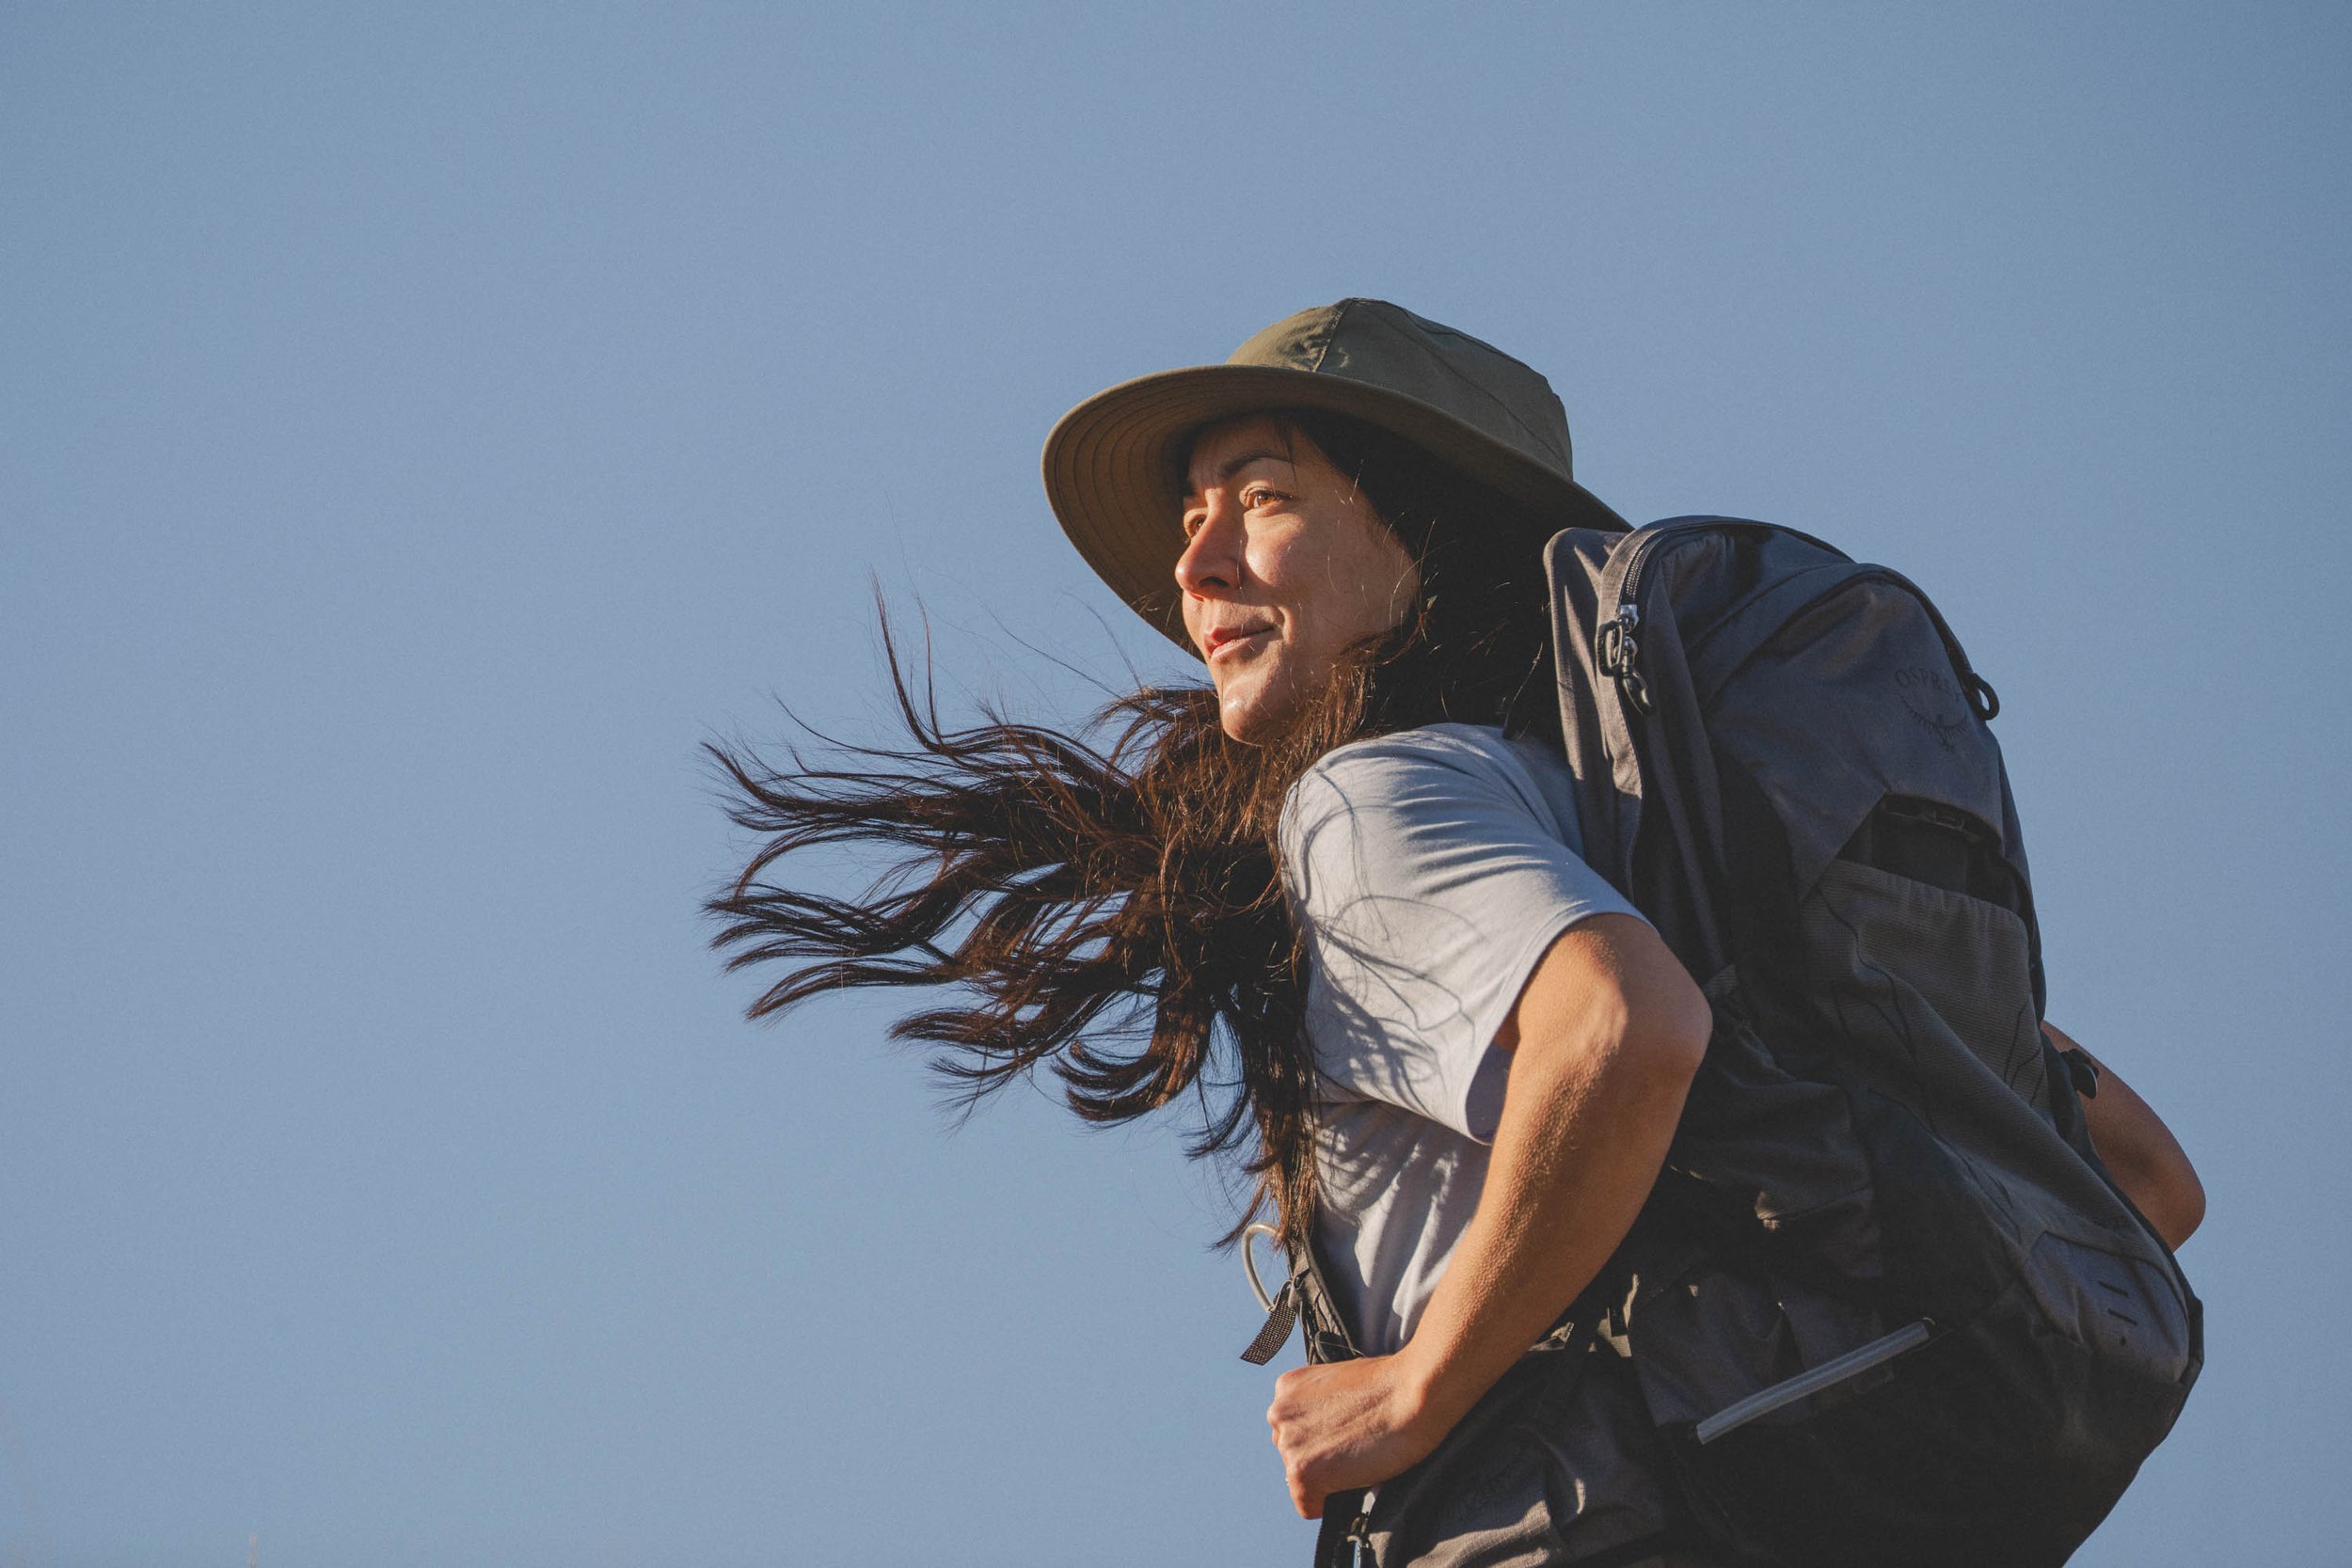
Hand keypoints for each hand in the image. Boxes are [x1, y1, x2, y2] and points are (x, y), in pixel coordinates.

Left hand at [1266, 1352, 1445, 1518]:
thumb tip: (1325, 1435)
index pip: (1293, 1430)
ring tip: (1360, 1457)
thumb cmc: (1391, 1385)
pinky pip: (1309, 1506)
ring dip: (1327, 1477)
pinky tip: (1356, 1475)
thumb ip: (1322, 1407)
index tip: (1345, 1436)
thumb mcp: (1341, 1383)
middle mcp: (1278, 1414)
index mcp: (1287, 1388)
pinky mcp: (1302, 1473)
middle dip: (1320, 1456)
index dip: (1322, 1439)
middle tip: (1356, 1448)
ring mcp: (1288, 1445)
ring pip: (1300, 1480)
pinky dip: (1331, 1502)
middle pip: (1293, 1454)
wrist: (1413, 1393)